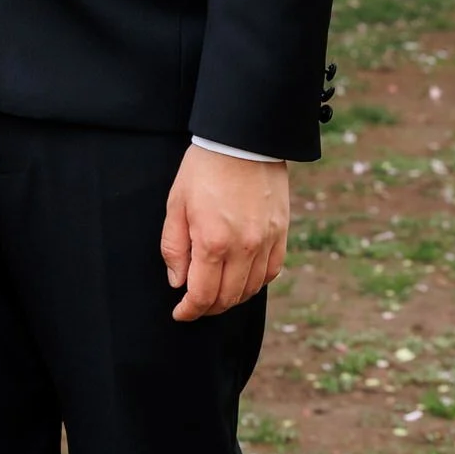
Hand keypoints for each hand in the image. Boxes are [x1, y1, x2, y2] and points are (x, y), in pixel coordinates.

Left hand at [160, 145, 290, 321]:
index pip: (202, 295)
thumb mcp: (177, 204)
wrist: (243, 139)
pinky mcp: (280, 233)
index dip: (189, 311)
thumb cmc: (204, 168)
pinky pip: (272, 272)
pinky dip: (256, 282)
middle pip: (227, 298)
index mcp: (212, 242)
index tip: (180, 313)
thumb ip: (174, 247)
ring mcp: (266, 241)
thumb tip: (177, 281)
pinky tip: (242, 278)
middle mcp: (243, 248)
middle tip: (194, 304)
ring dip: (232, 298)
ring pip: (251, 289)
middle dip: (207, 308)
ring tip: (216, 292)